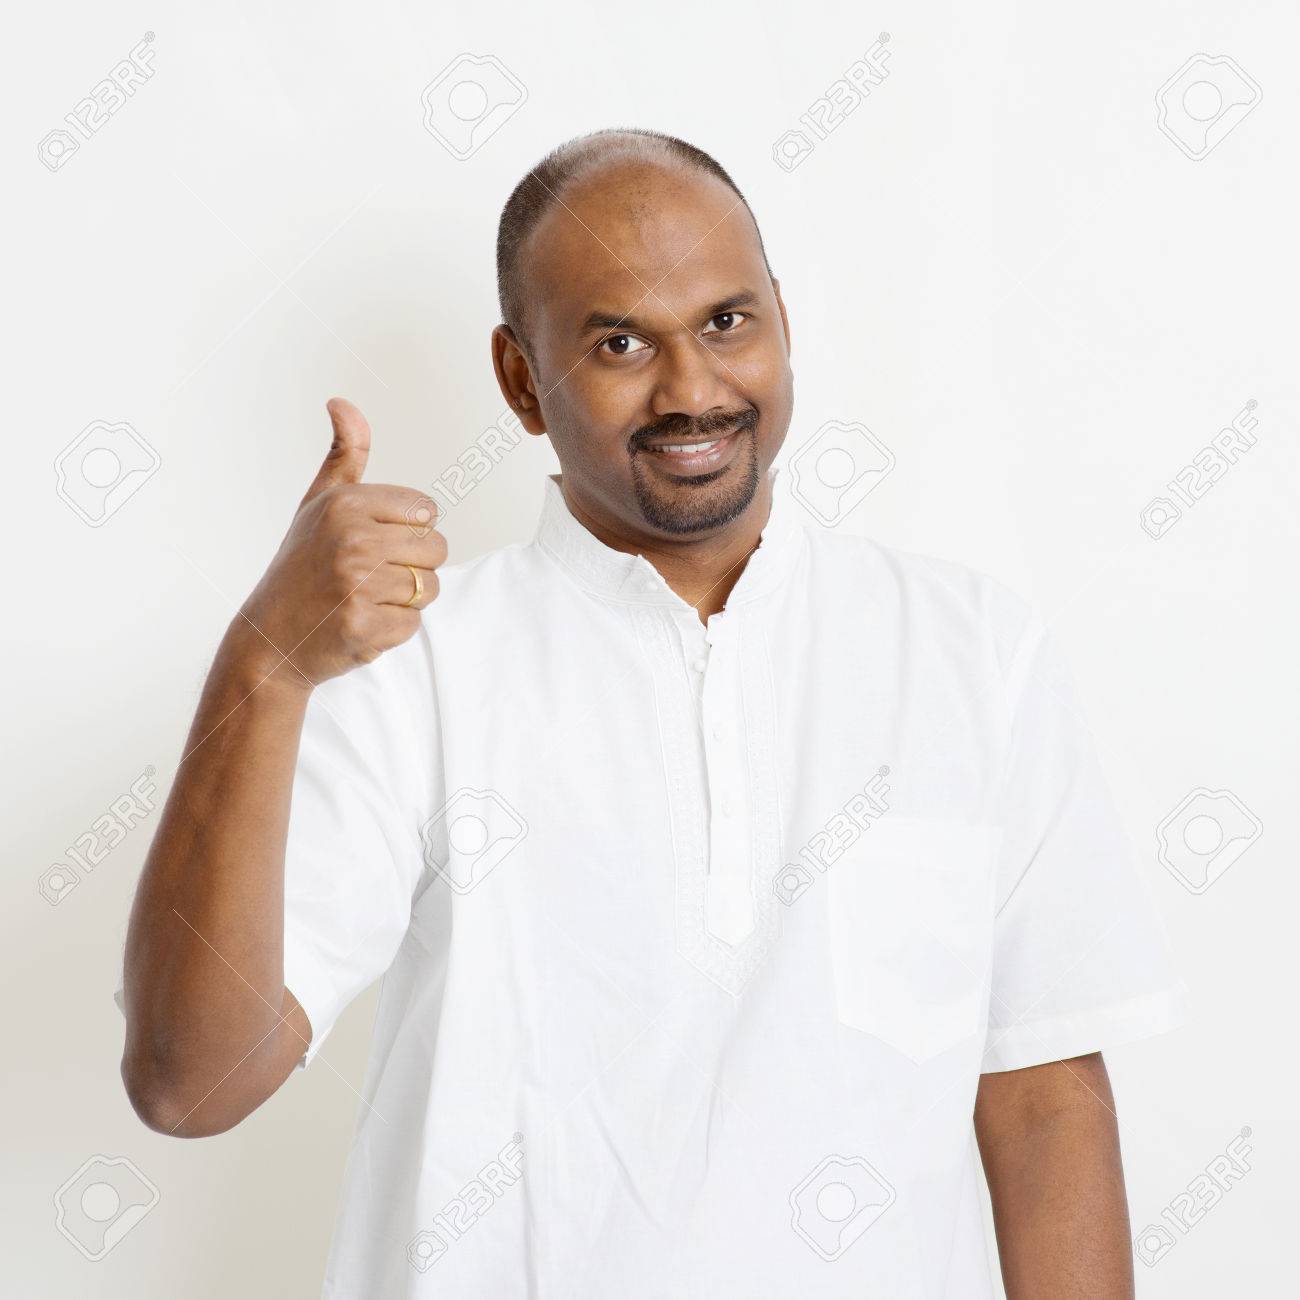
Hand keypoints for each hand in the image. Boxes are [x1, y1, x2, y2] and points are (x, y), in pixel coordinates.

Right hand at [230, 398, 444, 690]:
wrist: (270, 638)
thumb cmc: (301, 566)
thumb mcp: (318, 503)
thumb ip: (344, 455)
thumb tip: (342, 402)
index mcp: (346, 504)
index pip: (426, 511)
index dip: (408, 530)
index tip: (375, 542)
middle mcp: (353, 540)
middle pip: (436, 549)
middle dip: (411, 565)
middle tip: (370, 574)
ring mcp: (358, 585)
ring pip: (429, 588)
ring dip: (404, 598)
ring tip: (364, 596)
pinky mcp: (365, 627)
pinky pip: (413, 623)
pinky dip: (392, 628)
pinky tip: (359, 621)